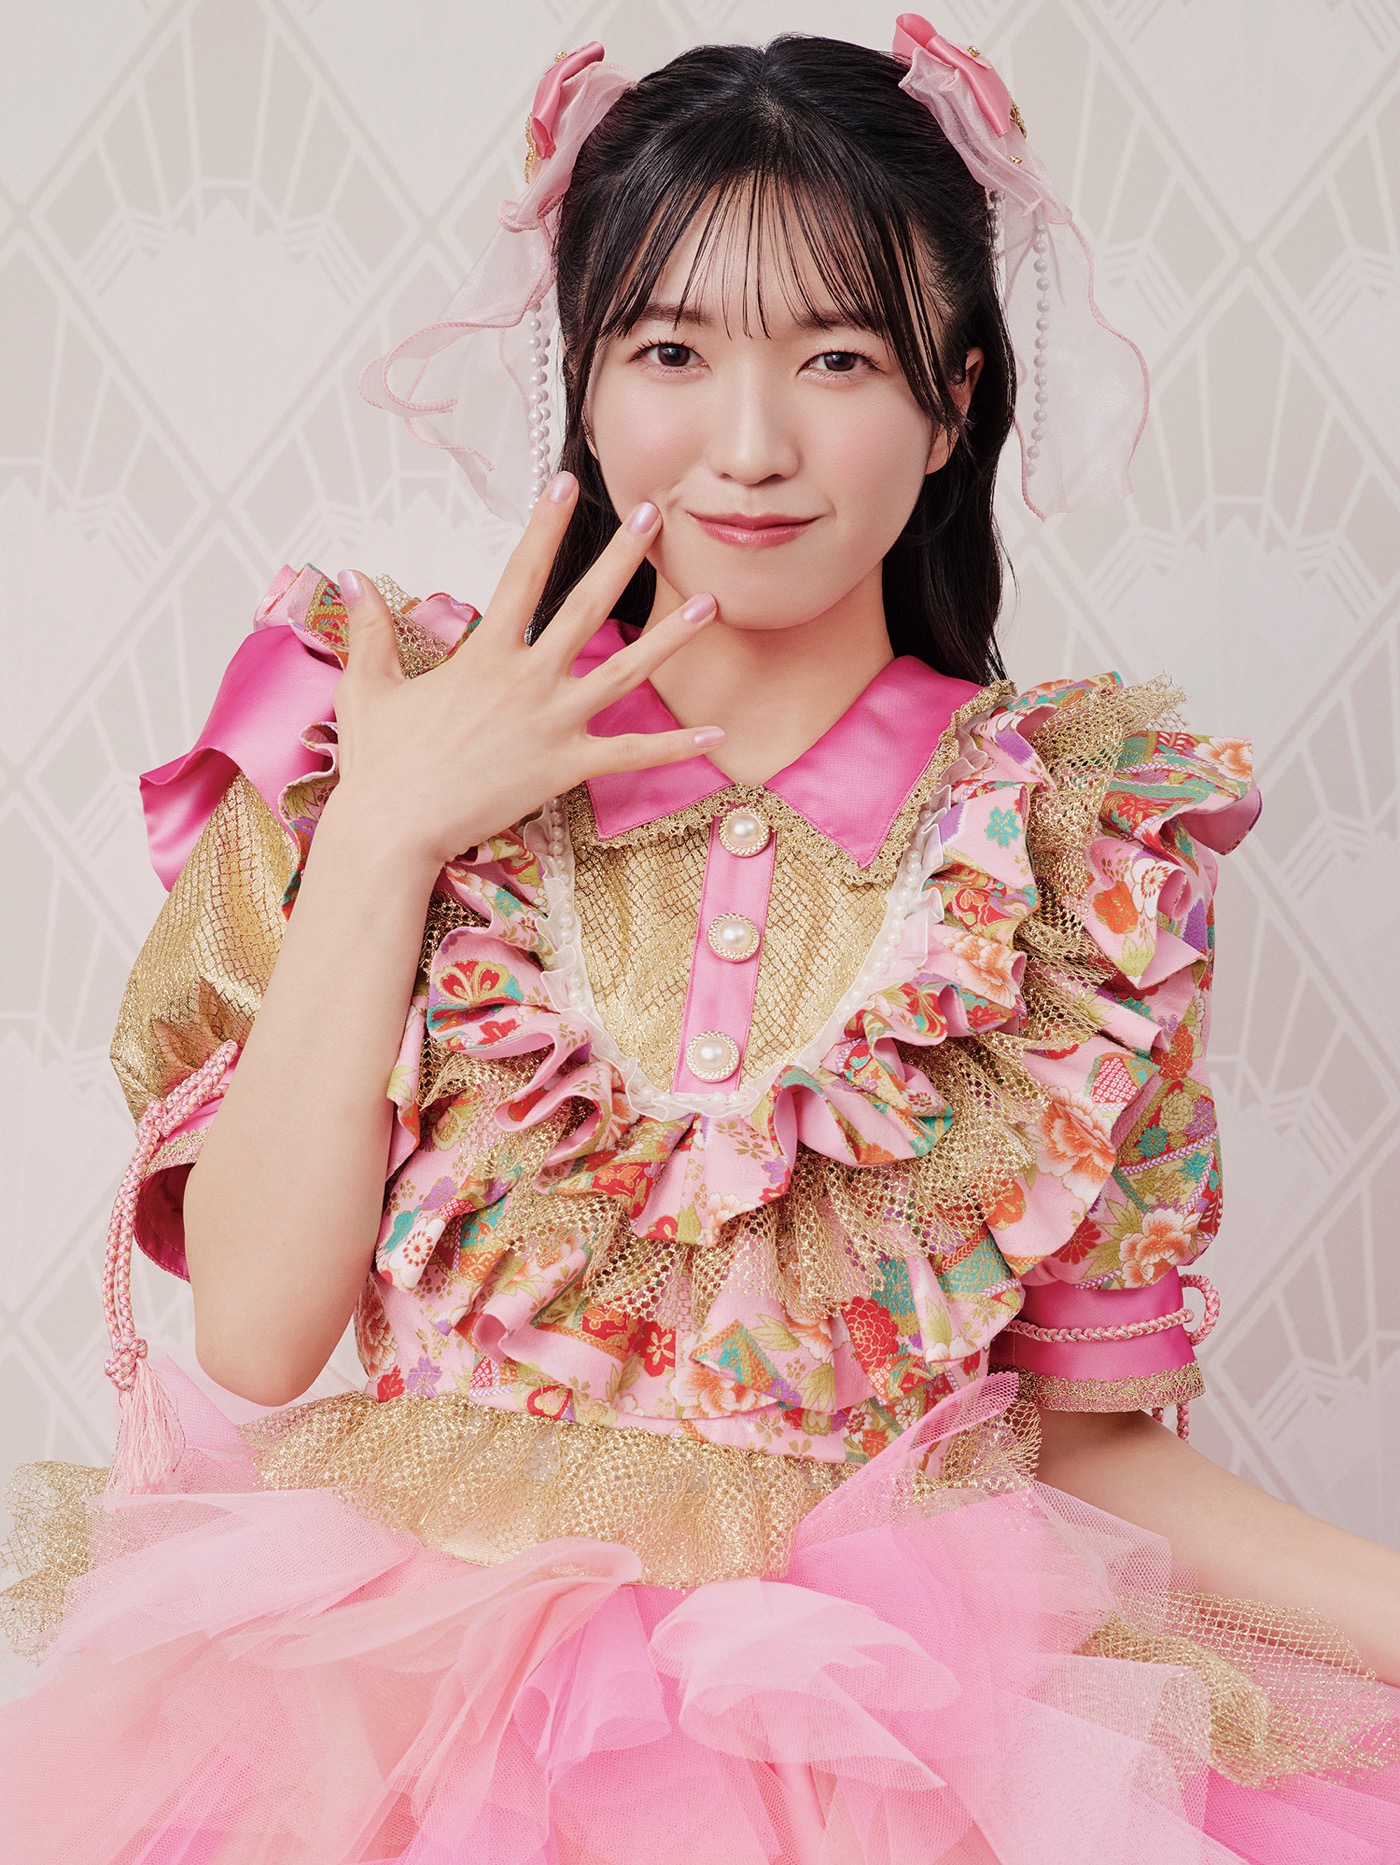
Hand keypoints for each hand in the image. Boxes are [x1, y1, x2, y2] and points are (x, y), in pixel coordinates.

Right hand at [326, 474, 720, 869]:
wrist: (394, 828)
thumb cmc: (381, 762)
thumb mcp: (368, 685)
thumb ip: (370, 628)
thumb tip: (352, 577)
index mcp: (484, 654)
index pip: (522, 573)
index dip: (545, 526)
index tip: (566, 483)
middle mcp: (527, 680)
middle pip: (588, 606)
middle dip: (624, 558)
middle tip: (655, 517)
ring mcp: (552, 724)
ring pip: (625, 672)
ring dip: (670, 637)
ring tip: (709, 604)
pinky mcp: (565, 768)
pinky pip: (630, 755)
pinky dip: (674, 747)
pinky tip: (716, 734)